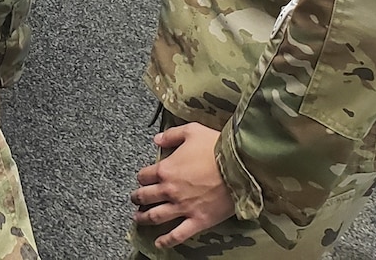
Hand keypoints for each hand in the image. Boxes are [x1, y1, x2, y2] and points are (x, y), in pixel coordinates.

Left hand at [131, 122, 235, 248]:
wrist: (240, 166)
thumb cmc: (216, 147)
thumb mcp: (192, 131)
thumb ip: (171, 135)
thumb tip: (157, 139)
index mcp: (166, 169)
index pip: (144, 176)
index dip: (142, 177)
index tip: (143, 179)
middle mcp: (170, 190)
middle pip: (146, 197)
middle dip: (137, 198)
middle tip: (135, 200)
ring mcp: (183, 207)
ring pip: (156, 216)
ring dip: (144, 218)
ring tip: (138, 218)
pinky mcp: (197, 220)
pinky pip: (178, 234)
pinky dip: (166, 241)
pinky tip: (159, 243)